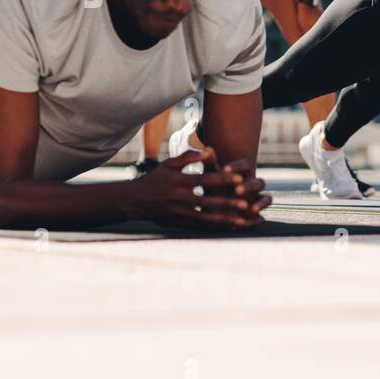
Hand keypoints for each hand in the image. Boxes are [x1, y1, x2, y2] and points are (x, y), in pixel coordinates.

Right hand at [132, 149, 269, 229]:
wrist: (133, 201)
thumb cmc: (155, 179)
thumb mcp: (168, 164)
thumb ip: (189, 157)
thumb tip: (210, 150)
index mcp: (177, 181)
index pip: (203, 179)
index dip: (221, 179)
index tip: (239, 177)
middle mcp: (178, 198)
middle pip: (207, 201)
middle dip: (227, 203)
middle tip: (246, 203)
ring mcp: (178, 213)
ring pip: (205, 219)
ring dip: (224, 220)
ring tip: (242, 221)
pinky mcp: (179, 223)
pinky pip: (200, 227)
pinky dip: (215, 228)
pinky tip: (230, 228)